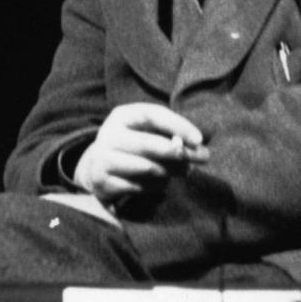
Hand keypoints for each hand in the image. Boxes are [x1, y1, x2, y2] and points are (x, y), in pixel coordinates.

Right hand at [73, 103, 209, 203]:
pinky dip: (157, 186)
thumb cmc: (133, 144)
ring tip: (185, 170)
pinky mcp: (103, 182)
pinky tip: (163, 182)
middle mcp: (109, 135)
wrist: (98, 167)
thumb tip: (196, 147)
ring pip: (146, 167)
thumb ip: (171, 134)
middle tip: (202, 158)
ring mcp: (103, 159)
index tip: (199, 139)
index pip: (151, 115)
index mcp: (122, 116)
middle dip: (178, 152)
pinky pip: (139, 187)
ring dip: (171, 171)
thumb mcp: (148, 131)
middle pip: (147, 144)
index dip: (177, 125)